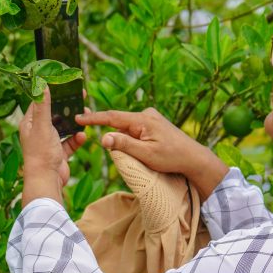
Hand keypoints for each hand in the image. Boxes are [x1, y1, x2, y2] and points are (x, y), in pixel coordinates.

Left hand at [19, 87, 88, 205]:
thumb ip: (44, 106)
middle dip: (68, 108)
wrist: (46, 181)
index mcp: (30, 123)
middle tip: (81, 98)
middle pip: (55, 114)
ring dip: (75, 124)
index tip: (65, 85)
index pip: (40, 103)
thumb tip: (41, 84)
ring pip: (65, 128)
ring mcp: (49, 143)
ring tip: (86, 117)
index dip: (52, 93)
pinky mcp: (59, 153)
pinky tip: (83, 136)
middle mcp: (38, 131)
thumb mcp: (42, 126)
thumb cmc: (40, 153)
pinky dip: (77, 139)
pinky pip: (70, 142)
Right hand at [75, 107, 201, 176]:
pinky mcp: (154, 124)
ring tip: (144, 155)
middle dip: (115, 137)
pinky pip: (136, 131)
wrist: (194, 158)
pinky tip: (145, 150)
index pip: (112, 117)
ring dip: (127, 141)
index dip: (94, 118)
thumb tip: (103, 138)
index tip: (78, 118)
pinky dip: (133, 140)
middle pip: (120, 124)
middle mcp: (146, 114)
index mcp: (143, 119)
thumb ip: (124, 145)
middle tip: (128, 151)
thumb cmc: (171, 157)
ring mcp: (151, 118)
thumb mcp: (146, 154)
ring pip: (128, 129)